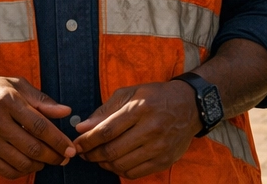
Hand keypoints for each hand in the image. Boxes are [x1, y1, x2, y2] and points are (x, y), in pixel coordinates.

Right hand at [0, 75, 76, 178]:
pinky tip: (30, 165)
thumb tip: (66, 112)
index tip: (70, 148)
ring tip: (48, 161)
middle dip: (54, 156)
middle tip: (65, 159)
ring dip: (39, 165)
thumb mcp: (16, 85)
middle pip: (32, 147)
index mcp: (8, 101)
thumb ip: (42, 100)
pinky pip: (5, 170)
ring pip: (20, 162)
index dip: (58, 140)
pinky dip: (22, 171)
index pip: (40, 126)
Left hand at [73, 80, 198, 178]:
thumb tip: (83, 127)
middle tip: (83, 153)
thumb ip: (105, 111)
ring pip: (121, 164)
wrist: (190, 106)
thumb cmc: (155, 97)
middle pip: (113, 150)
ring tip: (97, 157)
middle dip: (92, 154)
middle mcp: (151, 129)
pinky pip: (135, 173)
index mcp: (140, 108)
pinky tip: (114, 163)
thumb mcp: (130, 94)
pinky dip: (119, 171)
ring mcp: (159, 147)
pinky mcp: (164, 160)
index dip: (88, 140)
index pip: (107, 130)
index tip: (76, 143)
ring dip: (103, 164)